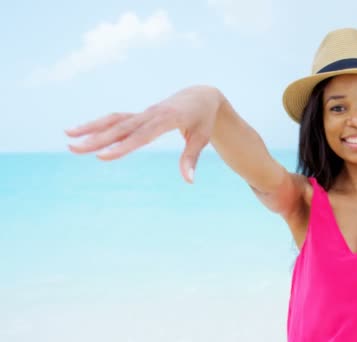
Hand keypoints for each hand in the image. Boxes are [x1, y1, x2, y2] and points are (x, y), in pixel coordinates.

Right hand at [65, 85, 224, 182]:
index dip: (122, 146)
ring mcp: (143, 113)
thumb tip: (189, 181)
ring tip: (68, 138)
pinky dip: (98, 124)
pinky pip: (116, 119)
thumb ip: (191, 158)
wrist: (201, 96)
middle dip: (96, 139)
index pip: (141, 135)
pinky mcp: (140, 115)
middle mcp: (151, 114)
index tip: (102, 156)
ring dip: (90, 128)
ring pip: (114, 120)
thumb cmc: (203, 119)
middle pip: (120, 128)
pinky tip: (79, 131)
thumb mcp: (201, 138)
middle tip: (73, 149)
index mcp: (167, 119)